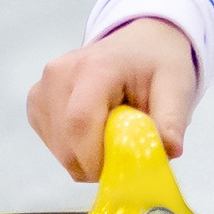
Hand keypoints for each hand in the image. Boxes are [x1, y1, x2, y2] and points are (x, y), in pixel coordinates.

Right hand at [26, 17, 198, 180]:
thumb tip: (167, 152)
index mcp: (94, 67)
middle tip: (125, 155)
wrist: (137, 44)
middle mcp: (58, 75)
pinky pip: (53, 145)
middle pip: (66, 142)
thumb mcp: (177, 86)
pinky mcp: (36, 104)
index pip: (80, 122)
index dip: (96, 158)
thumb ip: (171, 121)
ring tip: (112, 135)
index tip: (123, 169)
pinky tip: (94, 132)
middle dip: (96, 164)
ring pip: (59, 150)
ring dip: (87, 159)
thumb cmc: (156, 63)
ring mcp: (42, 90)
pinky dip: (76, 151)